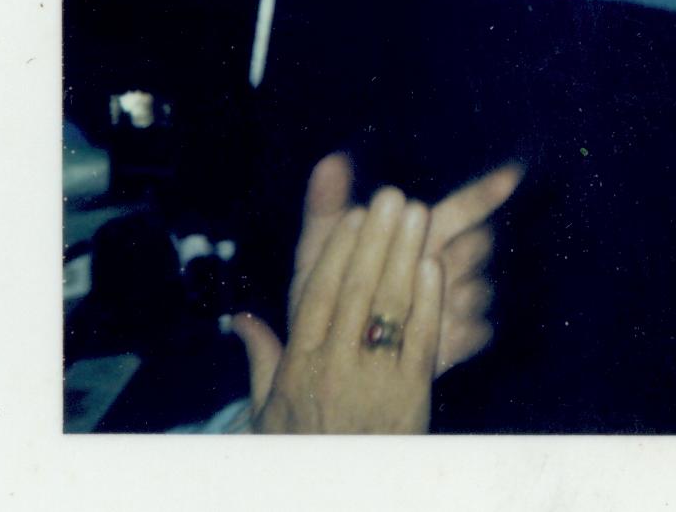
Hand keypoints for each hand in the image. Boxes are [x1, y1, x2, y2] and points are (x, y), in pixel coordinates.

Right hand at [237, 185, 443, 433]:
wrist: (339, 493)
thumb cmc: (303, 447)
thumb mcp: (269, 409)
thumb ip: (261, 358)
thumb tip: (241, 319)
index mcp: (300, 365)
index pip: (319, 297)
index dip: (338, 253)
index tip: (354, 215)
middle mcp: (335, 368)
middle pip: (357, 293)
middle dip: (375, 240)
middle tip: (392, 195)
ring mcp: (375, 380)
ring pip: (390, 308)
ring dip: (404, 255)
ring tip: (418, 213)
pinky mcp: (411, 394)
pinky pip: (421, 339)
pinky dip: (427, 300)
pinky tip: (434, 264)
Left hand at [276, 152, 519, 376]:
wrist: (328, 356)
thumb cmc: (328, 292)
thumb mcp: (320, 250)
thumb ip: (327, 206)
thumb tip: (331, 159)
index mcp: (423, 233)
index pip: (466, 205)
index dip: (489, 190)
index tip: (513, 174)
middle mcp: (449, 262)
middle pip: (481, 244)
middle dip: (460, 251)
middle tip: (429, 259)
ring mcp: (459, 302)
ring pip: (480, 289)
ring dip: (454, 295)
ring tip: (417, 306)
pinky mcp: (462, 340)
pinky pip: (479, 330)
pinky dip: (457, 331)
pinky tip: (433, 335)